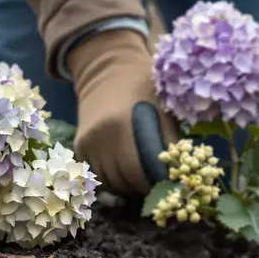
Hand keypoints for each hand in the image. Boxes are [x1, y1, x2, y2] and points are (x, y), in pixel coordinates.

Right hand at [67, 29, 179, 195]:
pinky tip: (126, 172)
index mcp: (125, 124)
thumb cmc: (146, 87)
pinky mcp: (80, 146)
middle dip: (144, 187)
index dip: (157, 183)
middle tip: (158, 184)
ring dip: (128, 187)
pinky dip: (112, 180)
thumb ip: (171, 142)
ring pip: (110, 183)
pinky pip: (97, 176)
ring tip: (143, 178)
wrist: (109, 69)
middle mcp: (102, 136)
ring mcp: (88, 142)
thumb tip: (179, 176)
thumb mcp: (165, 108)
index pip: (141, 173)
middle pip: (125, 181)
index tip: (169, 183)